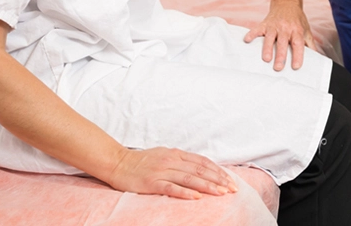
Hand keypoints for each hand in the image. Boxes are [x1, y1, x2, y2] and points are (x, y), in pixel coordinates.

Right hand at [106, 147, 238, 198]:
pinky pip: (172, 188)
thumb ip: (181, 161)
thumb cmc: (142, 161)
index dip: (218, 171)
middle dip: (218, 180)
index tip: (230, 180)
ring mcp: (162, 171)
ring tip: (221, 193)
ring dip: (208, 186)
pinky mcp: (152, 183)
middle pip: (200, 170)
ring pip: (190, 178)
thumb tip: (200, 168)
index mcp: (176, 154)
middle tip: (232, 189)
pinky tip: (197, 197)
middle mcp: (172, 161)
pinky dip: (186, 192)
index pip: (203, 162)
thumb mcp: (165, 155)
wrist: (118, 163)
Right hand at [243, 0, 312, 69]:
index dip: (298, 55)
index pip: (298, 44)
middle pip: (283, 42)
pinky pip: (257, 29)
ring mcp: (274, 25)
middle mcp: (285, 28)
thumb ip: (310, 44)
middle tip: (278, 67)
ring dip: (267, 48)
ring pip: (270, 37)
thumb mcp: (306, 29)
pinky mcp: (265, 23)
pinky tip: (247, 40)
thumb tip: (317, 58)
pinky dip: (251, 34)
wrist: (287, 2)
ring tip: (266, 59)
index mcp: (297, 30)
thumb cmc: (297, 19)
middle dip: (281, 55)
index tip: (296, 67)